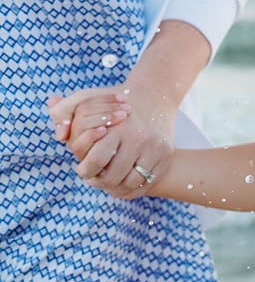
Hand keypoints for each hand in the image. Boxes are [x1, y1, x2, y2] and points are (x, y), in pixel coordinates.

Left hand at [48, 87, 172, 196]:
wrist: (156, 93)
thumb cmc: (115, 99)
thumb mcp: (86, 97)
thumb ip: (63, 112)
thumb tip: (60, 135)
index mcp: (118, 128)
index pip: (96, 161)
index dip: (85, 171)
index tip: (83, 169)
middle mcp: (138, 139)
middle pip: (112, 177)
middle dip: (98, 182)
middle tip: (94, 178)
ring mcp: (155, 148)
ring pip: (130, 183)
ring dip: (115, 187)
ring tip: (108, 182)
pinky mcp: (166, 154)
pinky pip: (147, 182)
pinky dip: (133, 187)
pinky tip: (123, 182)